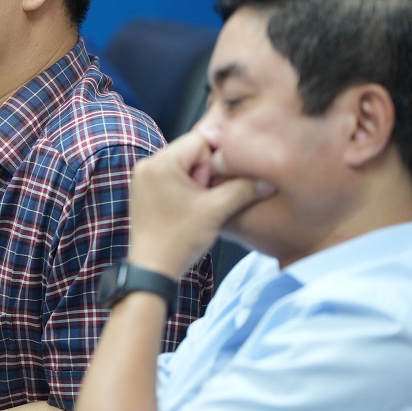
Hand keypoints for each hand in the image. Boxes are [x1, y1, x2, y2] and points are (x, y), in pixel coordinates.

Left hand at [128, 130, 273, 278]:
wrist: (153, 269)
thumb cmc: (178, 240)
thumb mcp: (217, 210)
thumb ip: (244, 189)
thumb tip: (268, 181)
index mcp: (161, 162)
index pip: (200, 141)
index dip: (216, 162)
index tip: (217, 185)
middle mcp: (148, 164)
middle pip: (191, 151)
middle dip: (207, 172)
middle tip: (207, 199)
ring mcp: (144, 177)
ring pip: (184, 165)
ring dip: (198, 182)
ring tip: (199, 205)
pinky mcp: (145, 191)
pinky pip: (173, 177)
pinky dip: (187, 188)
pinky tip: (191, 208)